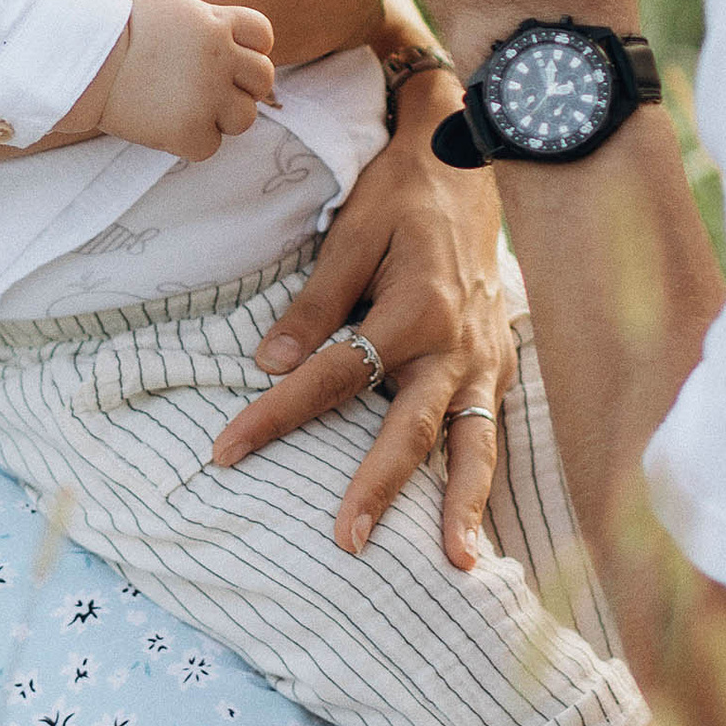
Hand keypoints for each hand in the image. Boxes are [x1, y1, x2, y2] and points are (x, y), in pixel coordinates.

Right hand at [100, 0, 273, 158]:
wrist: (83, 62)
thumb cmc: (122, 34)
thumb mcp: (174, 10)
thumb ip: (211, 24)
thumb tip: (240, 46)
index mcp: (216, 24)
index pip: (262, 36)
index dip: (247, 48)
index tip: (222, 57)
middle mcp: (220, 58)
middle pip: (262, 78)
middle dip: (239, 84)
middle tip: (205, 88)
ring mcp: (207, 97)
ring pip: (245, 118)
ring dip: (222, 117)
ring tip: (189, 109)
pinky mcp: (189, 132)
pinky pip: (211, 146)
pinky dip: (193, 142)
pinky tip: (169, 126)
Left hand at [210, 71, 513, 563]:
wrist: (474, 161)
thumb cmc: (406, 194)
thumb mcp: (353, 231)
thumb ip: (316, 302)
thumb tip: (270, 364)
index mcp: (418, 308)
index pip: (334, 374)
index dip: (276, 414)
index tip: (227, 450)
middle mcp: (458, 345)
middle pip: (412, 429)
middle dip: (380, 489)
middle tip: (348, 543)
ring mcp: (486, 360)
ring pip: (474, 443)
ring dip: (464, 505)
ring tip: (456, 563)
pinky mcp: (498, 365)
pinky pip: (492, 431)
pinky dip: (483, 478)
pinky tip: (473, 525)